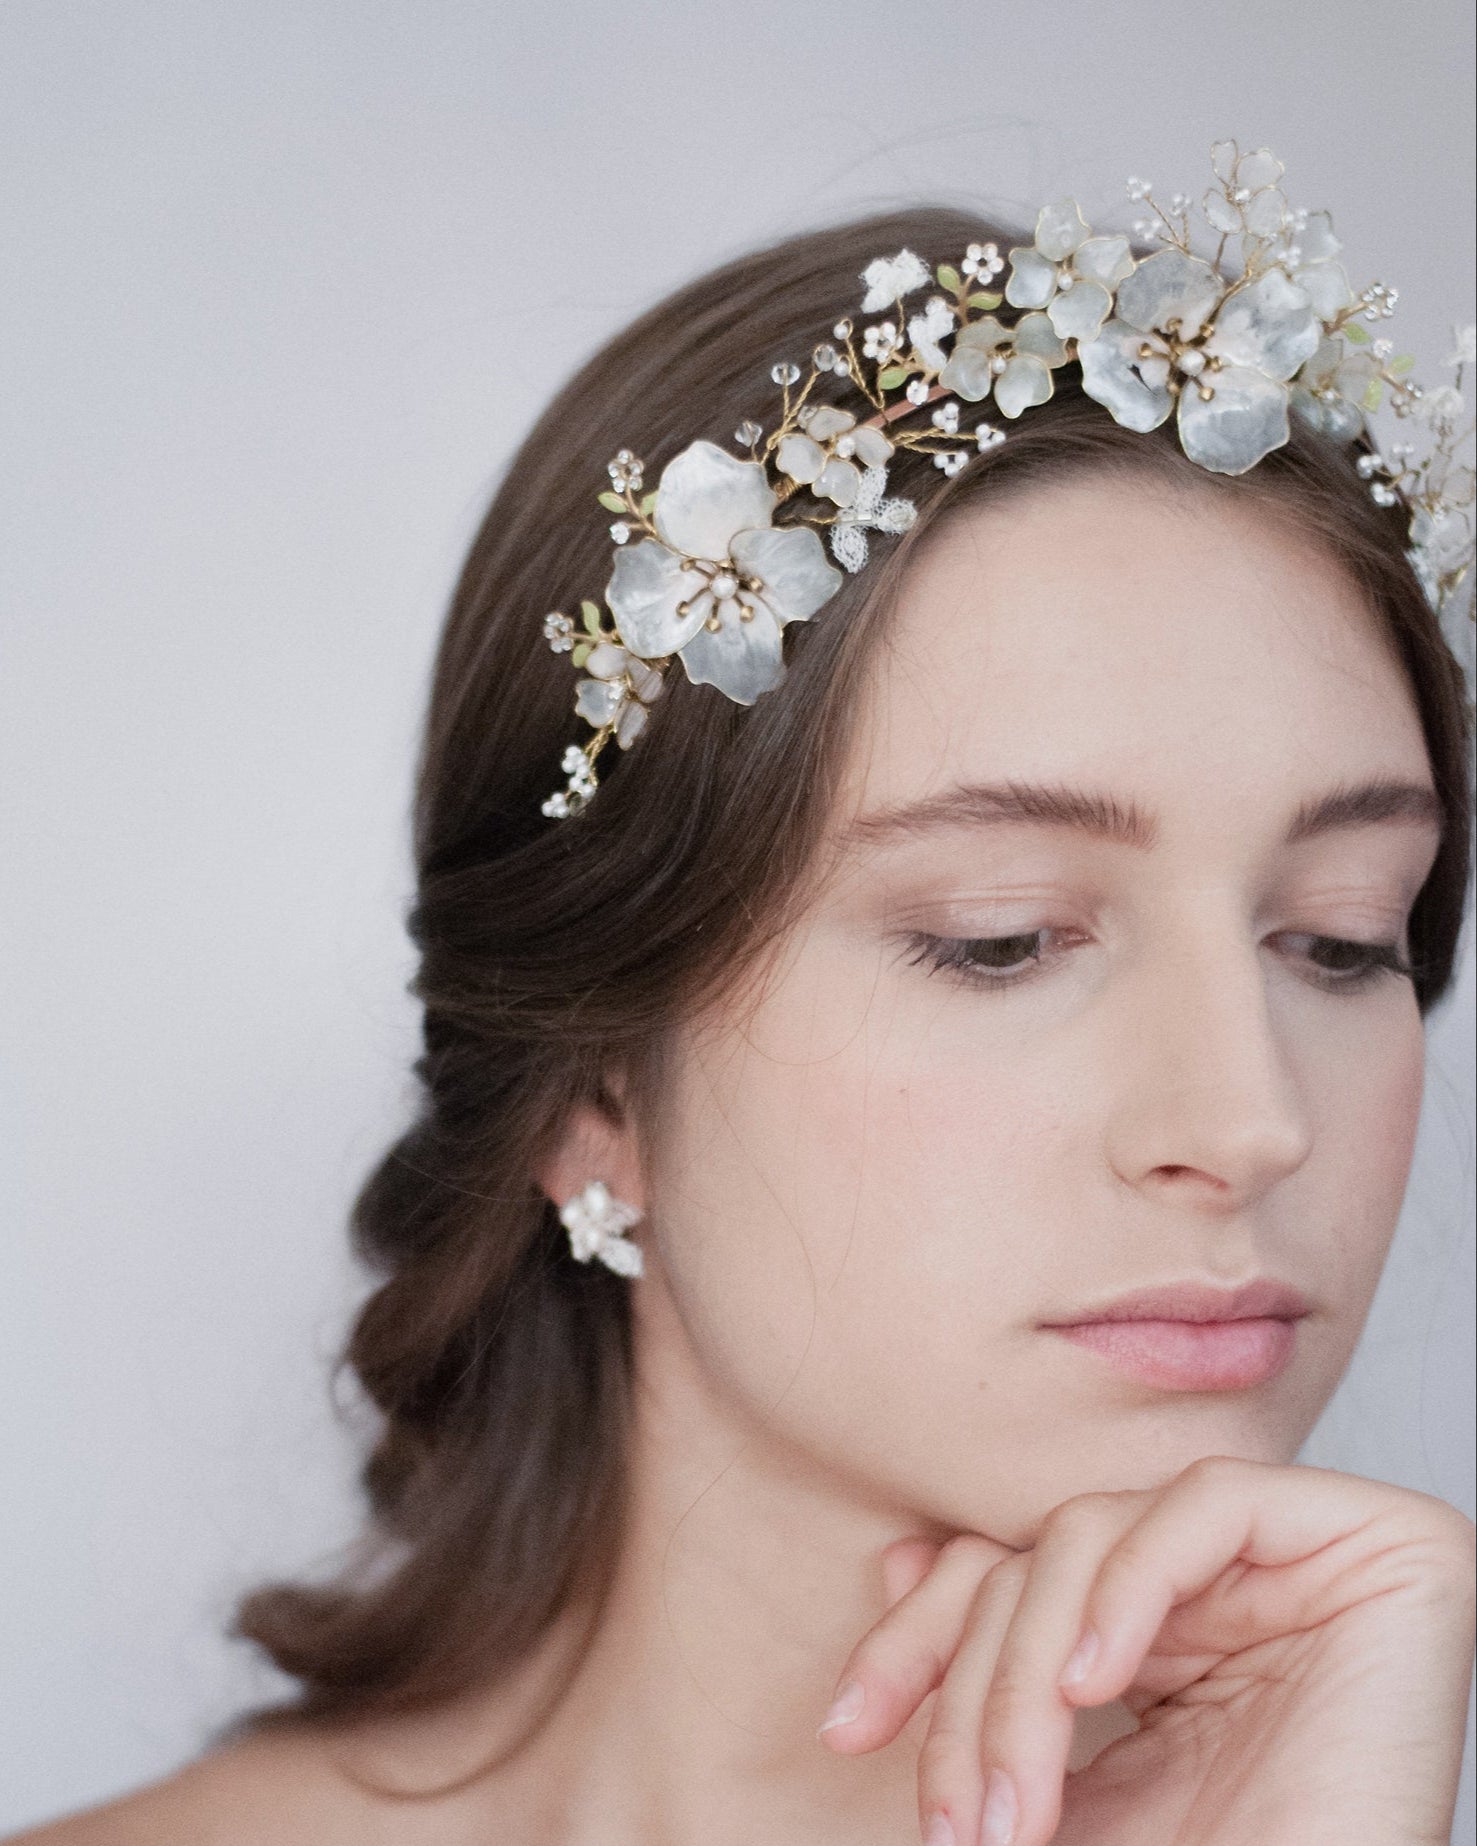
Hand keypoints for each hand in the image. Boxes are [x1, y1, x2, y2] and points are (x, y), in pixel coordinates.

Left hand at [816, 1457, 1474, 1845]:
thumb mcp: (1072, 1795)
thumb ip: (998, 1689)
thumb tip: (900, 1562)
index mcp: (1177, 1623)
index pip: (1020, 1573)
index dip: (924, 1636)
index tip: (850, 1722)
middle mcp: (1236, 1577)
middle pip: (1043, 1552)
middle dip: (968, 1681)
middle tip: (951, 1819)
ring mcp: (1304, 1553)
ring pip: (1103, 1531)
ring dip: (1028, 1668)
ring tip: (1018, 1801)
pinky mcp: (1373, 1537)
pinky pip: (1207, 1505)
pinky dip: (1130, 1586)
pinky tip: (1095, 1682)